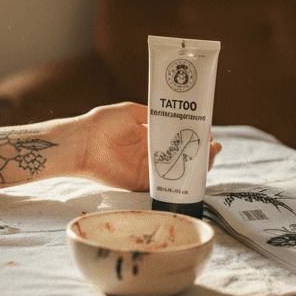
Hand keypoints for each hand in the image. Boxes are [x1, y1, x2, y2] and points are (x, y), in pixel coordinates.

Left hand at [75, 102, 221, 191]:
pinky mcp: (140, 183)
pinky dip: (179, 181)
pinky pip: (163, 184)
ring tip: (211, 156)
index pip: (175, 138)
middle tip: (214, 145)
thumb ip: (150, 113)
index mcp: (147, 135)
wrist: (81, 142)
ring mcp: (146, 169)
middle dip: (199, 151)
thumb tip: (170, 113)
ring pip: (176, 170)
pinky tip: (194, 173)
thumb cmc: (100, 123)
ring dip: (195, 165)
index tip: (208, 131)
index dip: (192, 136)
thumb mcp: (130, 111)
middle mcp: (149, 153)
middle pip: (180, 156)